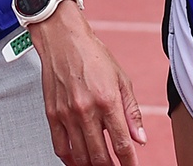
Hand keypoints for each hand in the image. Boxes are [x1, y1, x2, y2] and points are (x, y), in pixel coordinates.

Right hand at [29, 2, 144, 165]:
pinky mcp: (52, 114)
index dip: (128, 162)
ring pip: (80, 156)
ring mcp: (67, 114)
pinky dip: (70, 160)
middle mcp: (86, 110)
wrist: (63, 39)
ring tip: (100, 165)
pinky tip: (78, 161)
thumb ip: (131, 112)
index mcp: (107, 100)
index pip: (121, 144)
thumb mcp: (121, 79)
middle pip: (100, 156)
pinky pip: (60, 148)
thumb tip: (139, 139)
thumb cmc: (93, 55)